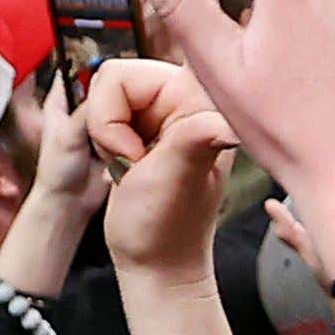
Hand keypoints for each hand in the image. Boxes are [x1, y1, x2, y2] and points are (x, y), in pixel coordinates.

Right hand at [79, 57, 239, 285]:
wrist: (157, 259)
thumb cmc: (166, 226)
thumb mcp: (177, 177)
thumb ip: (195, 139)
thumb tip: (230, 123)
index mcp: (201, 97)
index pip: (123, 74)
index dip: (112, 114)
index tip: (138, 153)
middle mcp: (188, 95)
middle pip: (110, 81)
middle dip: (108, 125)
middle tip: (134, 162)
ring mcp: (168, 110)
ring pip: (104, 96)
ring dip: (106, 135)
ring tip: (133, 165)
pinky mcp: (152, 124)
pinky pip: (106, 113)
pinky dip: (106, 141)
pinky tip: (128, 164)